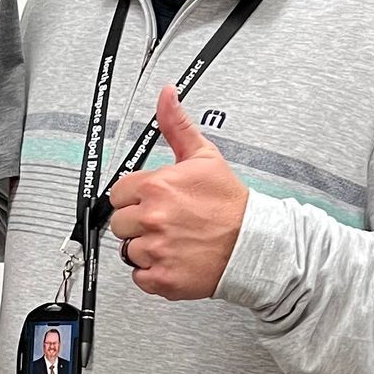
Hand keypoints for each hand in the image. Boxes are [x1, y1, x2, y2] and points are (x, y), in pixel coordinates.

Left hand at [105, 86, 248, 297]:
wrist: (254, 244)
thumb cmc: (230, 204)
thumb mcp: (204, 157)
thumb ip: (176, 125)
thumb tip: (166, 94)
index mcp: (157, 187)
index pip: (119, 193)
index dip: (135, 197)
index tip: (153, 201)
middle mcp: (153, 219)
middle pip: (119, 223)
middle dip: (138, 222)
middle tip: (165, 222)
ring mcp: (156, 250)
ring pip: (128, 250)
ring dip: (145, 248)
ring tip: (173, 240)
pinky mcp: (162, 278)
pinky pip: (139, 277)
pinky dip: (153, 273)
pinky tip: (173, 259)